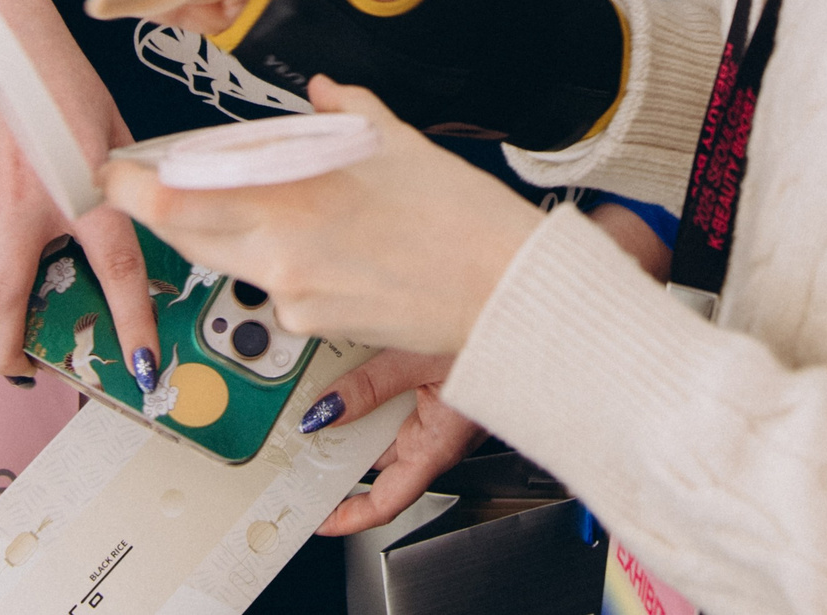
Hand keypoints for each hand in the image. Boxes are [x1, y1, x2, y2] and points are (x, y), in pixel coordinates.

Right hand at [0, 0, 163, 388]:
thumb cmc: (57, 79)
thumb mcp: (111, 128)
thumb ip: (122, 185)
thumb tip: (140, 235)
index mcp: (84, 184)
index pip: (118, 268)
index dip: (132, 326)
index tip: (142, 371)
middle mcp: (27, 197)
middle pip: (10, 301)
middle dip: (11, 354)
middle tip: (22, 368)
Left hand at [105, 77, 542, 354]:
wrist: (504, 291)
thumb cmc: (459, 214)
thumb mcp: (397, 141)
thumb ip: (346, 110)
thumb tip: (324, 90)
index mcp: (290, 195)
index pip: (175, 200)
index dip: (132, 187)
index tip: (117, 168)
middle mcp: (278, 251)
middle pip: (184, 237)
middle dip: (163, 211)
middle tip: (153, 186)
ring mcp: (293, 296)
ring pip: (230, 261)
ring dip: (227, 234)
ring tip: (270, 206)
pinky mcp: (313, 327)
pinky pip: (276, 290)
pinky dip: (283, 265)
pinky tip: (327, 249)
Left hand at [305, 351, 483, 536]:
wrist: (529, 308)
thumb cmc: (496, 337)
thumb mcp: (418, 360)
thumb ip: (370, 386)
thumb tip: (326, 410)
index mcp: (437, 446)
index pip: (386, 502)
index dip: (348, 516)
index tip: (317, 518)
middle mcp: (436, 434)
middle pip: (376, 458)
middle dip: (337, 451)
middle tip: (297, 444)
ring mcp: (438, 409)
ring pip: (383, 422)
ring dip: (351, 409)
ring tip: (312, 395)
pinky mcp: (439, 382)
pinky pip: (395, 392)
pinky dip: (368, 382)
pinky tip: (344, 362)